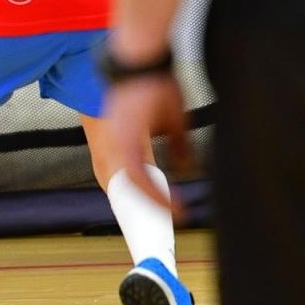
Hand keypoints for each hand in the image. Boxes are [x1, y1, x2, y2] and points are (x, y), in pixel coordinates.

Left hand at [102, 69, 191, 219]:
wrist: (141, 61)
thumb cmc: (154, 85)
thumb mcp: (171, 120)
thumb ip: (177, 144)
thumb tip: (188, 166)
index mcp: (125, 150)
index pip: (131, 187)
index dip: (142, 208)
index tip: (153, 228)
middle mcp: (117, 154)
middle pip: (126, 198)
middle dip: (141, 222)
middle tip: (156, 243)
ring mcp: (119, 149)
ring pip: (131, 194)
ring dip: (149, 215)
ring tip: (166, 233)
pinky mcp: (127, 143)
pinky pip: (140, 179)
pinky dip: (157, 196)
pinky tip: (173, 209)